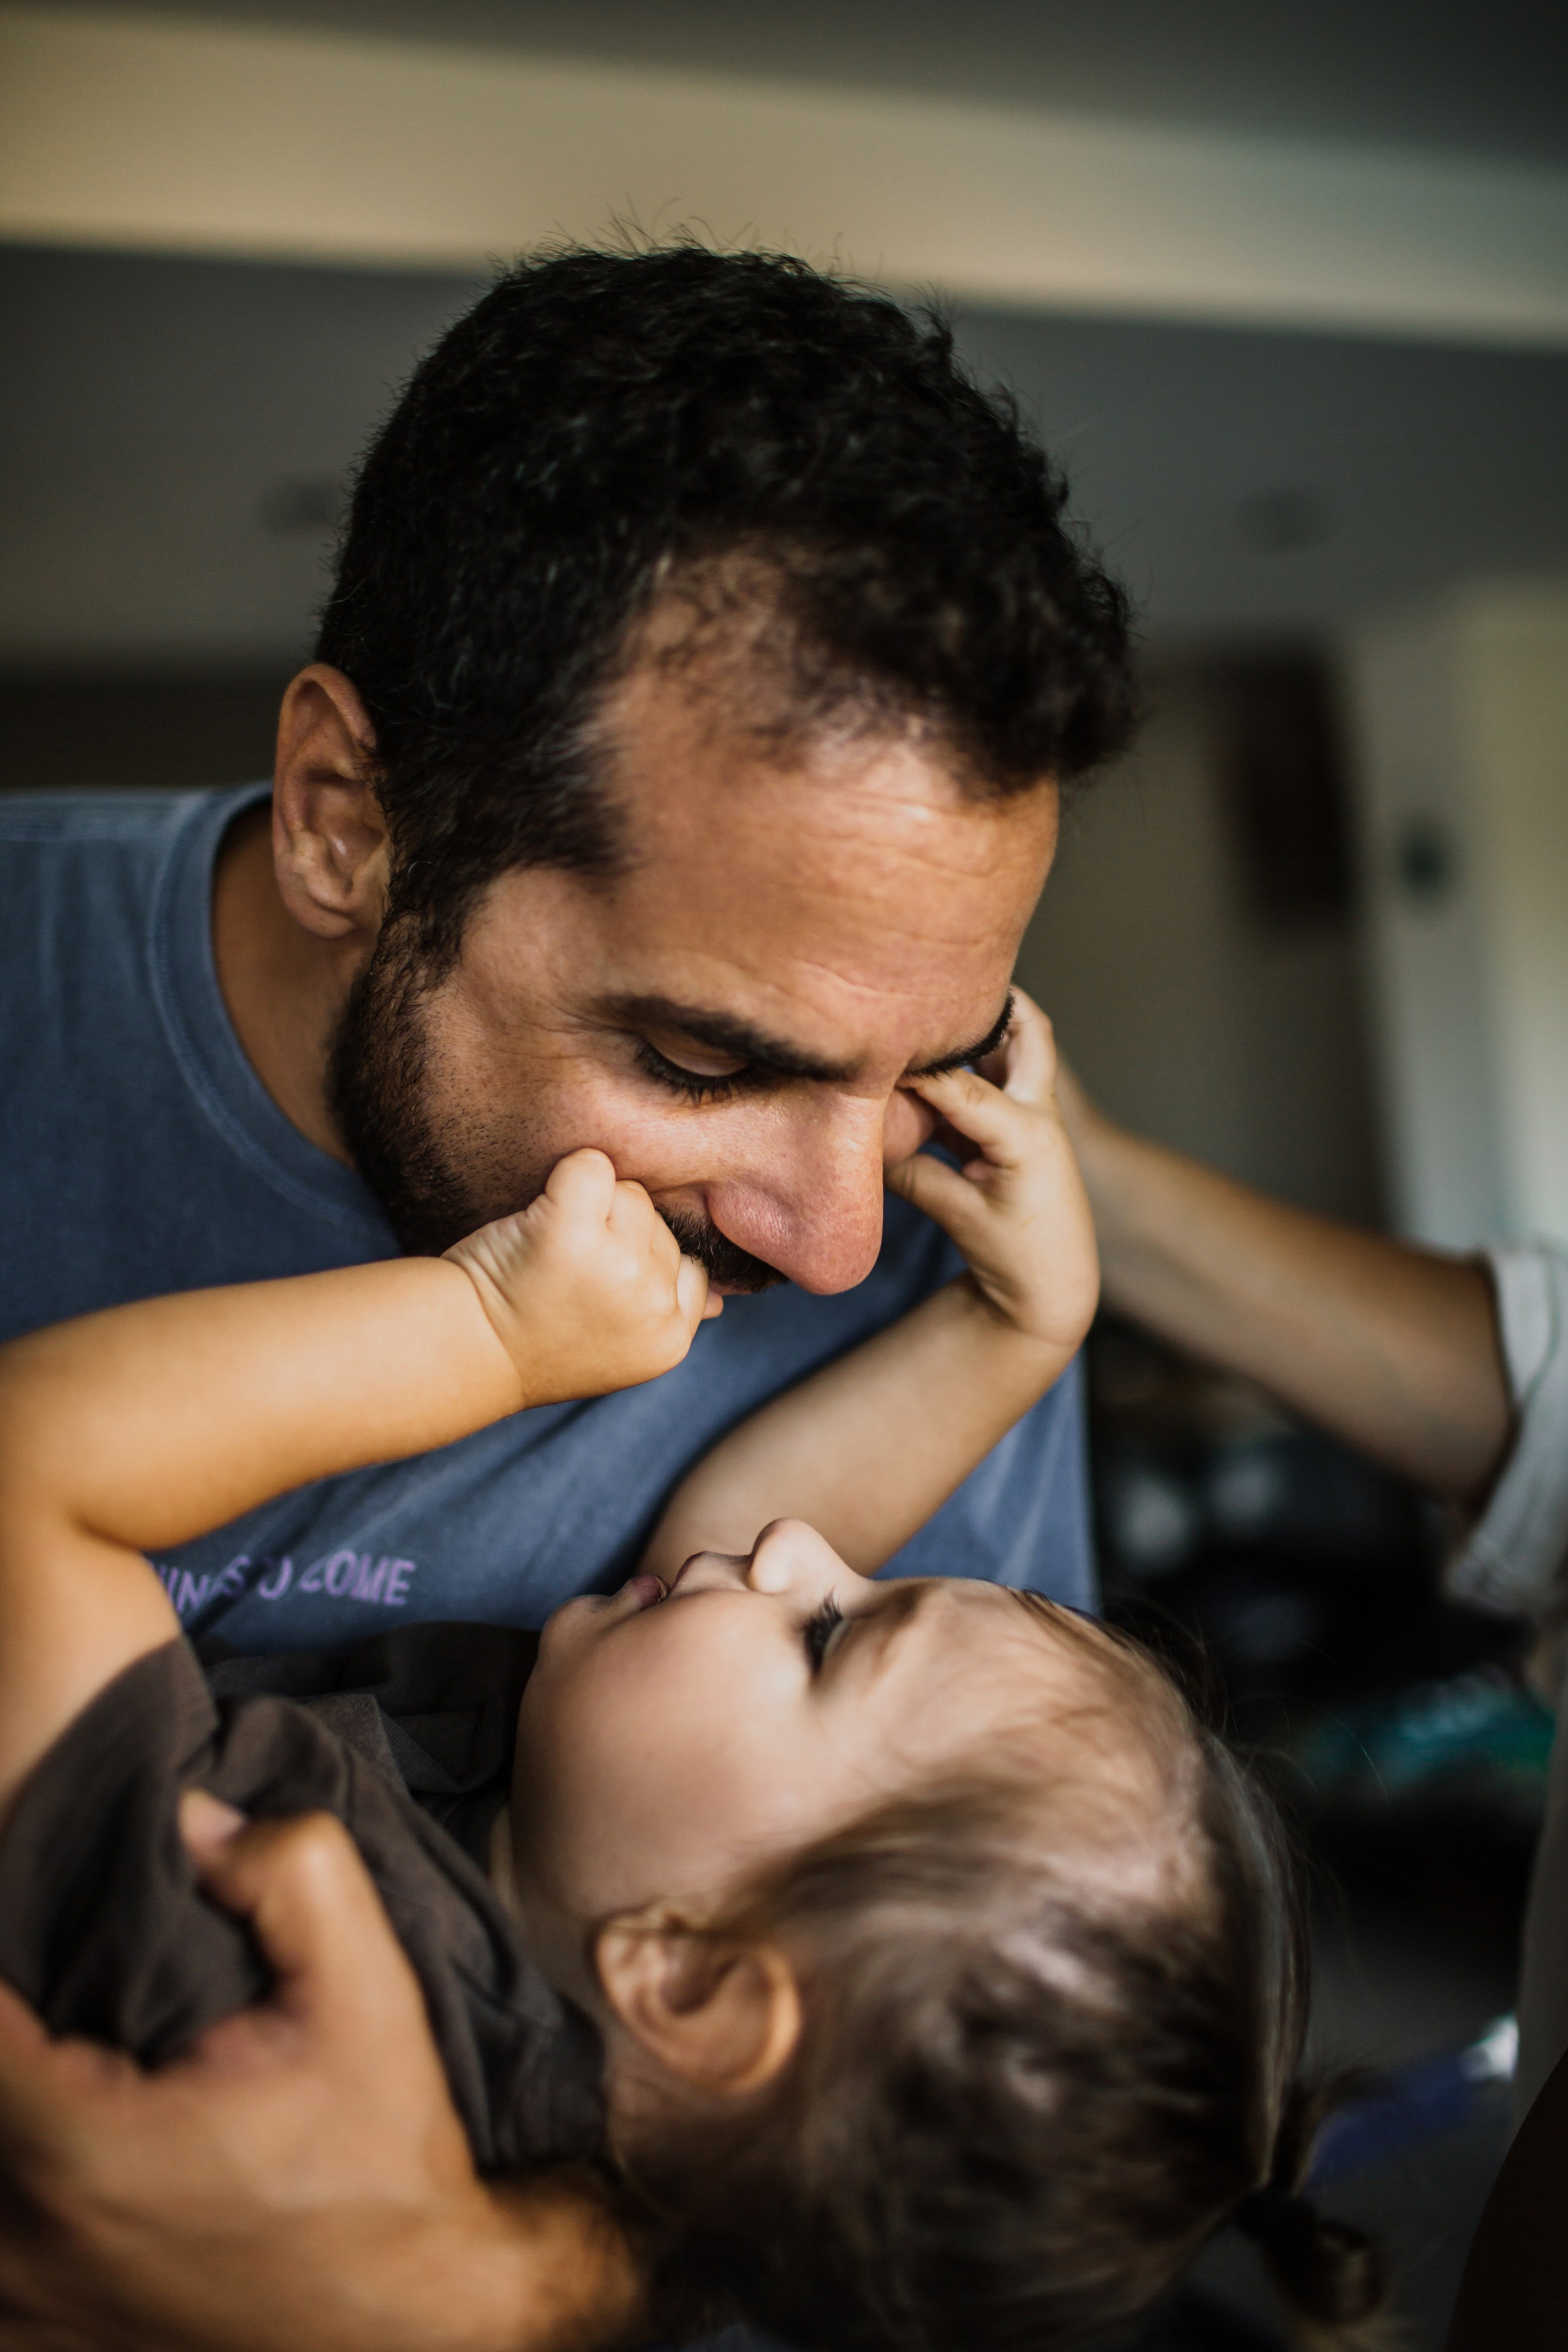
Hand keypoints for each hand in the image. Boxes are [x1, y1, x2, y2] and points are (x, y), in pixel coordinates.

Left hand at [0, 1794, 642, 2351]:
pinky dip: (17, 2168)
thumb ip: (292, 1872)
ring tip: (68, 2037)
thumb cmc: (386, 2162)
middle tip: (61, 1970)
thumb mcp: (370, 1993)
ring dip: (12, 2090)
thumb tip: (192, 1821)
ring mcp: (23, 2307)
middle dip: (11, 2016)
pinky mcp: (40, 2336)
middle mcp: (25, 2242)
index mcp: (78, 2148)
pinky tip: (72, 2122)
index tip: (30, 1903)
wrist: (416, 2314)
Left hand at [446, 1149, 714, 1406]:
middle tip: (562, 1279)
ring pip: (630, 1195)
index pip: (689, 1268)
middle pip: (659, 1227)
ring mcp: (617, 1269)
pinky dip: (566, 1176)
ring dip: (588, 1210)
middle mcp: (652, 1307)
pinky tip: (537, 1221)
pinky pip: (592, 1167)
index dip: (638, 1266)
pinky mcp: (572, 1232)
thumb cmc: (535, 1341)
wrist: (460, 1352)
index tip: (592, 1291)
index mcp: (670, 1341)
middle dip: (613, 1238)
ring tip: (547, 1258)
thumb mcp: (620, 1347)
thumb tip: (723, 1302)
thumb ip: (671, 1319)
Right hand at [884, 990, 1098, 1354]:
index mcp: (1028, 1137)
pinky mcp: (1019, 1127)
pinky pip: (991, 1079)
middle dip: (990, 1000)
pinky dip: (962, 1066)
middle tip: (937, 982)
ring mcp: (1034, 1117)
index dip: (914, 1066)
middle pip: (1028, 1030)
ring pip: (1016, 1046)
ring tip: (926, 1010)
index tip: (870, 1048)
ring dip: (978, 1027)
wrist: (1055, 1284)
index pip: (962, 1085)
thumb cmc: (1016, 1256)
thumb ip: (910, 1173)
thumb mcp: (959, 1216)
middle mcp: (1038, 1114)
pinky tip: (923, 1064)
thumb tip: (857, 1138)